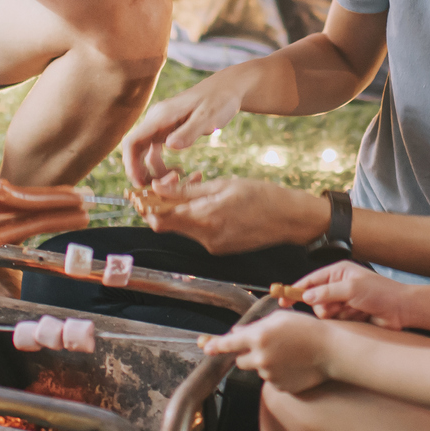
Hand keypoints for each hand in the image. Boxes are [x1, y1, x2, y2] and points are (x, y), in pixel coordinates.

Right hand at [120, 75, 248, 185]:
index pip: (133, 141)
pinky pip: (157, 151)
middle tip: (156, 189)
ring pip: (146, 153)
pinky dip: (162, 165)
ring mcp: (161, 125)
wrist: (229, 89)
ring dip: (154, 170)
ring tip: (175, 181)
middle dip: (141, 171)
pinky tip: (178, 173)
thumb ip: (189, 131)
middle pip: (135, 149)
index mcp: (161, 115)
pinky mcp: (168, 130)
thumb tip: (170, 145)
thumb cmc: (220, 100)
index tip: (139, 183)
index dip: (131, 164)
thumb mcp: (208, 116)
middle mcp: (156, 120)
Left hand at [145, 177, 326, 255]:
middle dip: (161, 205)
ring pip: (182, 227)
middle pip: (167, 225)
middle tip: (164, 184)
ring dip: (180, 208)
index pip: (160, 218)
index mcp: (206, 219)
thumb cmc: (262, 196)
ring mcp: (213, 245)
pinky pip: (198, 231)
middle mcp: (206, 237)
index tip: (138, 193)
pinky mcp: (220, 247)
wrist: (291, 218)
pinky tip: (209, 199)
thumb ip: (188, 190)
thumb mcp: (223, 185)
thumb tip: (158, 188)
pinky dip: (195, 215)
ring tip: (195, 183)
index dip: (145, 206)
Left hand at [202, 310, 331, 392]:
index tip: (206, 348)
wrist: (331, 351)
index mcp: (258, 337)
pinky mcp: (279, 387)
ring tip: (288, 353)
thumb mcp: (280, 318)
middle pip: (240, 360)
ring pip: (258, 369)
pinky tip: (293, 364)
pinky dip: (278, 373)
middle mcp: (260, 357)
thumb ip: (256, 326)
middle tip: (267, 346)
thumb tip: (238, 334)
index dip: (215, 346)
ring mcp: (270, 374)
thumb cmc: (308, 330)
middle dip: (248, 354)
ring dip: (265, 363)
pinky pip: (271, 380)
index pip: (229, 343)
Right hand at [298, 261, 414, 327]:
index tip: (283, 299)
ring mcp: (344, 301)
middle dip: (326, 306)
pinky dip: (346, 320)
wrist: (402, 310)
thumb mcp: (352, 288)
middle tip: (340, 306)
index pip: (310, 280)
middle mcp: (339, 286)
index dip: (295, 289)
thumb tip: (306, 295)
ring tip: (355, 310)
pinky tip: (360, 316)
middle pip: (316, 300)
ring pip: (326, 313)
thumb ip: (327, 292)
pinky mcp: (349, 315)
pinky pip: (336, 321)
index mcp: (339, 272)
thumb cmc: (382, 293)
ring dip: (339, 314)